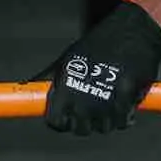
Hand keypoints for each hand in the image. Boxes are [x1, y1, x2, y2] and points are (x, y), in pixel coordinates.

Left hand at [42, 0, 160, 135]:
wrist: (132, 31)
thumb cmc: (99, 44)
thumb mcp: (68, 58)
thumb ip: (49, 77)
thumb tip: (29, 86)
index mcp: (64, 86)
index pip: (56, 122)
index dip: (62, 122)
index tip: (69, 118)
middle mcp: (82, 95)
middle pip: (81, 129)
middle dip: (86, 123)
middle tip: (94, 110)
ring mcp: (105, 97)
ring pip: (104, 127)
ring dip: (107, 120)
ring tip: (110, 104)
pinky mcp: (127, 97)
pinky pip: (123, 121)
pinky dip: (125, 116)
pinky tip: (125, 103)